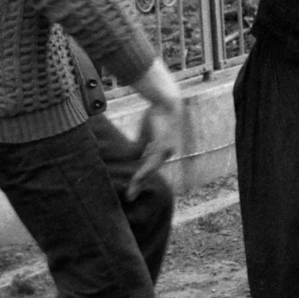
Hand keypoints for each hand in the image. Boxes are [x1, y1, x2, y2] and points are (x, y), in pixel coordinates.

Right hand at [126, 60, 184, 199]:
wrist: (165, 101)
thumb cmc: (156, 115)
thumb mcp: (147, 133)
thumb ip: (143, 145)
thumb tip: (137, 155)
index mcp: (163, 151)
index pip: (150, 168)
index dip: (141, 178)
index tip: (132, 190)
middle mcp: (167, 152)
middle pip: (151, 171)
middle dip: (140, 184)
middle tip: (130, 196)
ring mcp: (167, 149)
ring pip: (151, 168)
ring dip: (141, 179)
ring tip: (132, 189)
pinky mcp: (165, 144)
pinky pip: (152, 160)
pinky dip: (145, 169)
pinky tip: (138, 177)